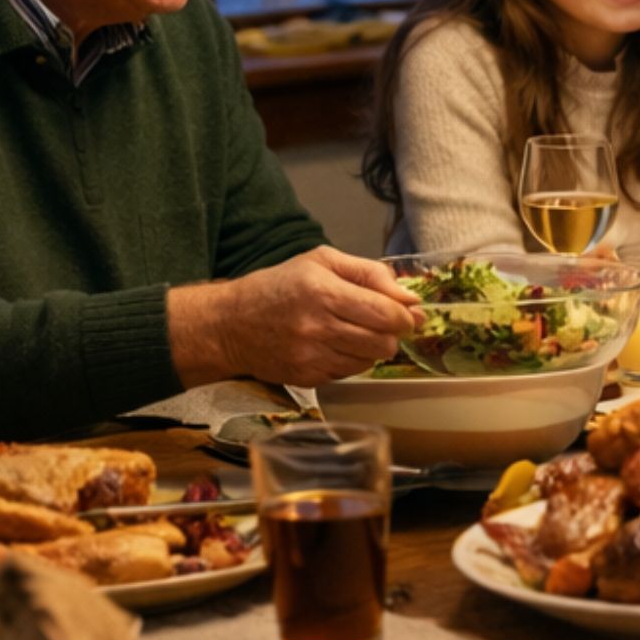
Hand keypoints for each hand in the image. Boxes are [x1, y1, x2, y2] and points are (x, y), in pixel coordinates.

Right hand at [169, 246, 425, 389]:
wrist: (229, 324)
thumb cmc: (279, 287)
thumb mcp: (322, 261)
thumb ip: (371, 273)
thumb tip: (409, 297)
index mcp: (322, 291)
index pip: (385, 313)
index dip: (406, 316)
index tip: (408, 313)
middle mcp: (316, 326)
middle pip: (383, 342)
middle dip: (392, 333)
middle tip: (383, 323)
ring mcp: (310, 356)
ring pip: (370, 361)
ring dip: (373, 348)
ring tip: (356, 332)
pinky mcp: (306, 377)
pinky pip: (349, 373)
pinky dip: (352, 360)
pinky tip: (337, 345)